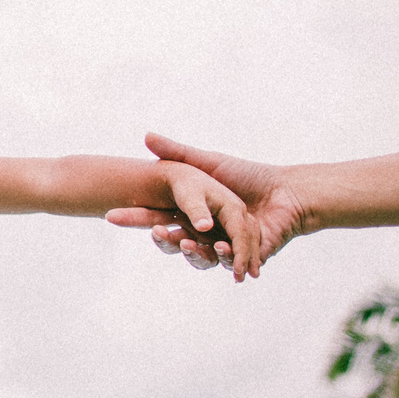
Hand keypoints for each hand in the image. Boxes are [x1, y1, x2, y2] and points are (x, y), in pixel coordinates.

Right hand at [106, 134, 305, 274]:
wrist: (286, 191)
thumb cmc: (248, 176)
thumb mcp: (208, 162)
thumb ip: (177, 151)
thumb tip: (145, 136)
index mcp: (191, 217)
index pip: (156, 220)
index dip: (136, 219)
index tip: (113, 215)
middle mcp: (204, 235)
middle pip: (175, 243)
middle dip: (162, 239)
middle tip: (154, 230)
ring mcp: (223, 249)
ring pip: (200, 257)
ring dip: (190, 250)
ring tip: (186, 240)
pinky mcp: (245, 258)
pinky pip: (230, 262)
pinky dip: (224, 256)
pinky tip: (220, 245)